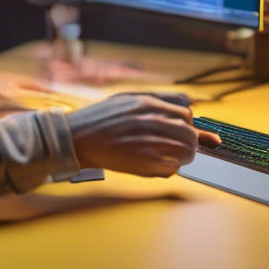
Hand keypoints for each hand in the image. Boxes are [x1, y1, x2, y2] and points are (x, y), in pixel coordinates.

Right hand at [66, 93, 221, 177]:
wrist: (78, 137)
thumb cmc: (101, 118)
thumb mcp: (129, 99)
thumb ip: (155, 102)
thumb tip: (185, 110)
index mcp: (149, 105)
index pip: (186, 114)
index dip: (186, 124)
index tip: (182, 131)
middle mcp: (153, 122)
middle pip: (190, 135)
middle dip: (189, 142)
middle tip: (178, 147)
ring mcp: (150, 144)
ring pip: (185, 153)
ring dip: (182, 157)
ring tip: (169, 157)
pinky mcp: (144, 164)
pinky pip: (171, 169)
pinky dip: (169, 169)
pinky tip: (157, 165)